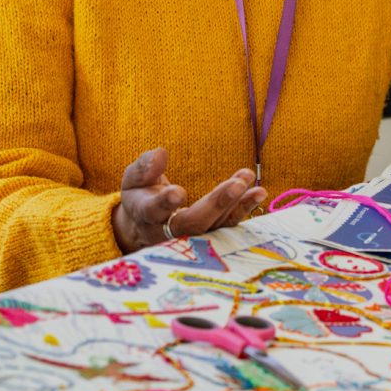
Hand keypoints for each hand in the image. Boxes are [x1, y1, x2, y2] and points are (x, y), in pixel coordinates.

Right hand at [112, 147, 266, 251]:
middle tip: (237, 183)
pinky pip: (227, 226)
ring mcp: (191, 237)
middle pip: (193, 223)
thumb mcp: (132, 179)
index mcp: (145, 214)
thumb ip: (144, 168)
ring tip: (250, 180)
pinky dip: (243, 210)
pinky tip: (258, 193)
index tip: (178, 193)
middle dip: (216, 204)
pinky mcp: (209, 237)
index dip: (165, 204)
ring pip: (215, 226)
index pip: (153, 211)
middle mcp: (168, 231)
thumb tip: (160, 153)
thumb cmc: (140, 196)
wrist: (145, 227)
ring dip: (236, 203)